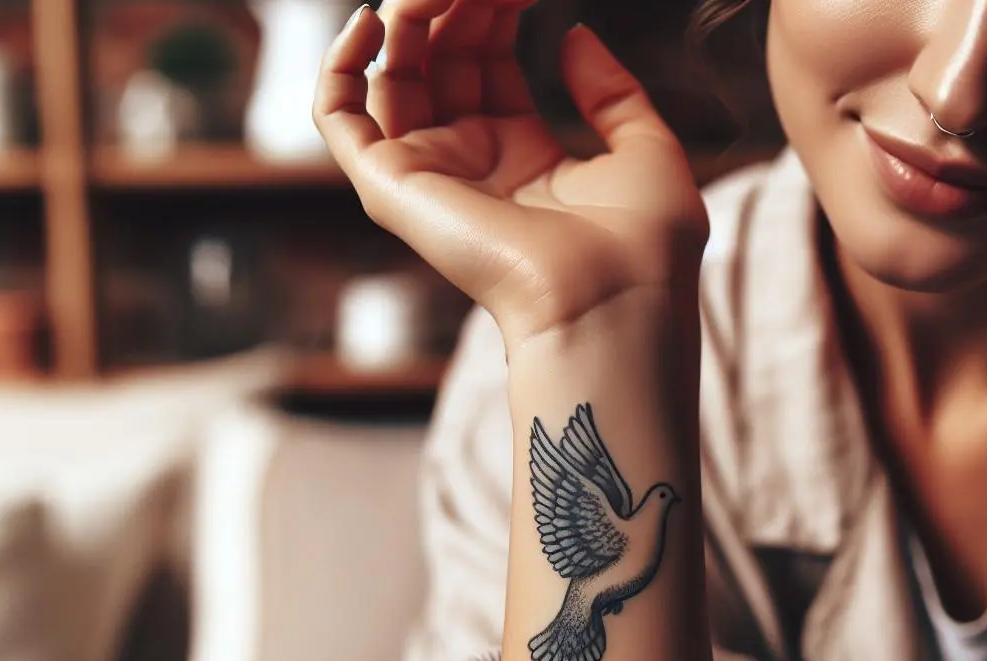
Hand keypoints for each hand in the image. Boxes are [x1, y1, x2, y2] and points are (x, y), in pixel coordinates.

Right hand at [314, 0, 708, 340]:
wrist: (615, 304)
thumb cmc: (644, 249)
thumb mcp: (646, 151)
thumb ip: (611, 92)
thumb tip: (571, 33)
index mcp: (525, 158)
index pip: (487, 62)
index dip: (496, 9)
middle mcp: (471, 165)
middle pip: (441, 58)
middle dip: (459, 2)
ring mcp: (430, 176)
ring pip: (393, 74)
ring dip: (412, 14)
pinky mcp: (394, 189)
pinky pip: (340, 119)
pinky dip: (341, 65)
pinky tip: (373, 19)